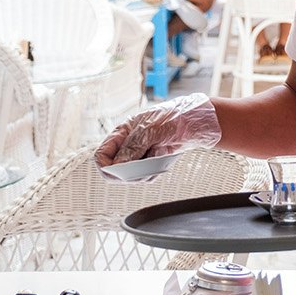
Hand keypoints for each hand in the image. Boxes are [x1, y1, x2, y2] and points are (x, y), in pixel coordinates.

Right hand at [95, 93, 221, 172]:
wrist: (194, 122)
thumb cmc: (172, 118)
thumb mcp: (150, 130)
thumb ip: (133, 147)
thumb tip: (119, 165)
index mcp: (121, 134)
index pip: (101, 155)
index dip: (106, 166)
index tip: (118, 171)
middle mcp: (127, 146)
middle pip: (114, 170)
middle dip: (128, 173)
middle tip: (143, 168)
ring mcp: (139, 155)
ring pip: (130, 176)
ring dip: (144, 172)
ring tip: (158, 156)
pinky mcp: (150, 162)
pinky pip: (146, 176)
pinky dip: (154, 171)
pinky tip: (164, 158)